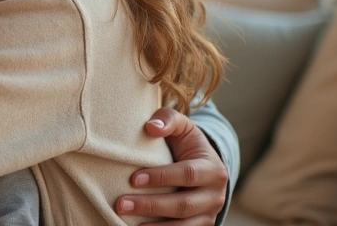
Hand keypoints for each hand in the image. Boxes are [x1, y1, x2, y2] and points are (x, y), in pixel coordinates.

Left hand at [116, 108, 227, 225]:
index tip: (133, 179)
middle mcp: (215, 196)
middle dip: (151, 205)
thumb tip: (151, 127)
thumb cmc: (186, 145)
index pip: (188, 174)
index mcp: (213, 169)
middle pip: (183, 205)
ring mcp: (209, 215)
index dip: (161, 178)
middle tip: (120, 204)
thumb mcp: (183, 127)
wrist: (203, 166)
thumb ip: (168, 120)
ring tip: (125, 220)